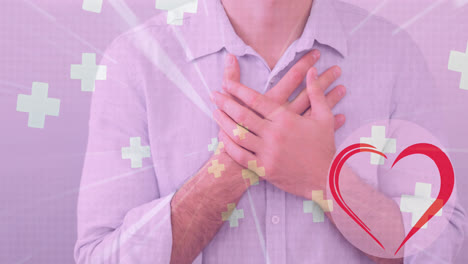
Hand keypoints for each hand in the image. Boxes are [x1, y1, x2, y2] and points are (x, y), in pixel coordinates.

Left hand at [211, 64, 345, 197]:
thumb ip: (316, 91)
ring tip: (214, 112)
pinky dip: (229, 145)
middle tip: (213, 95)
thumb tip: (311, 70)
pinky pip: (240, 155)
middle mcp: (274, 135)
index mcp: (286, 119)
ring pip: (238, 135)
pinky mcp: (264, 169)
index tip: (226, 84)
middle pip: (242, 115)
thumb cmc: (324, 146)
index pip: (256, 100)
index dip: (238, 90)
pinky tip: (223, 135)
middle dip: (225, 103)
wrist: (327, 178)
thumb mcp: (324, 116)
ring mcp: (268, 153)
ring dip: (223, 122)